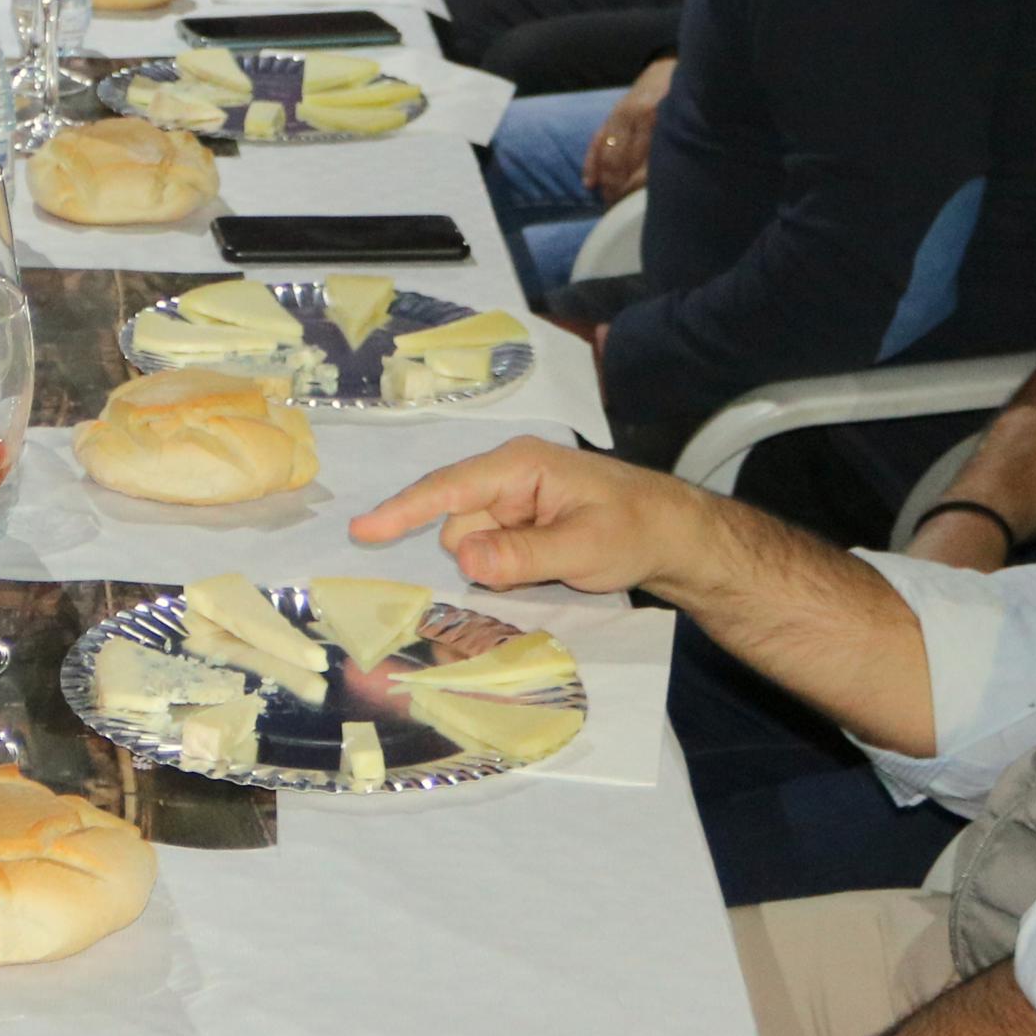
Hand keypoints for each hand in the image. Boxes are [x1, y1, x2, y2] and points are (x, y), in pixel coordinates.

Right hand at [345, 436, 716, 597]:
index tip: (362, 532)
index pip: (448, 488)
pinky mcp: (519, 524)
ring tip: (553, 567)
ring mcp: (512, 502)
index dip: (403, 511)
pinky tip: (544, 570)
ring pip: (473, 545)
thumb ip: (520, 555)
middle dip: (483, 556)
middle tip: (540, 568)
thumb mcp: (582, 547)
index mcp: (519, 466)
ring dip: (499, 566)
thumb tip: (463, 556)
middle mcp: (507, 478)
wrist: (673, 536)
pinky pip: (491, 552)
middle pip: (458, 526)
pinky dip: (508, 568)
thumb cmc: (635, 530)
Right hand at [585, 55, 676, 205]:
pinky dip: (590, 164)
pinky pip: (595, 142)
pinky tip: (590, 184)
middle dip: (619, 190)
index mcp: (658, 118)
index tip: (635, 209)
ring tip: (609, 204)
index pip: (644, 162)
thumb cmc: (685, 101)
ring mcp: (619, 115)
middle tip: (620, 212)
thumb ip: (680, 145)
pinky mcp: (609, 115)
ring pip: (607, 155)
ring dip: (607, 182)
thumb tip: (678, 185)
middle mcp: (636, 115)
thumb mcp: (687, 119)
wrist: (670, 66)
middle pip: (621, 162)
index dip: (637, 188)